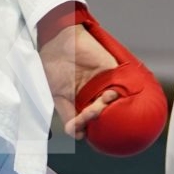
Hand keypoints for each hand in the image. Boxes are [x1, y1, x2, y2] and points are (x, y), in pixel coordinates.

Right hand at [40, 22, 121, 138]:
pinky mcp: (112, 71)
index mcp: (78, 102)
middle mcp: (92, 94)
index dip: (85, 128)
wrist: (56, 40)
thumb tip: (77, 133)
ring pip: (110, 104)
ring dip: (106, 107)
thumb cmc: (52, 66)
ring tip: (102, 100)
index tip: (81, 132)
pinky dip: (118, 93)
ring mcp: (103, 84)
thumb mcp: (56, 95)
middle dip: (95, 117)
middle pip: (100, 114)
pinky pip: (121, 85)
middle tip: (90, 112)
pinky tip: (111, 95)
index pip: (87, 121)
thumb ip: (67, 114)